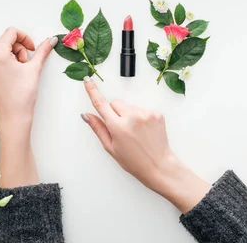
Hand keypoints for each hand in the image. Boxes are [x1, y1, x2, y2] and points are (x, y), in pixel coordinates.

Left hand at [0, 28, 56, 187]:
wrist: (13, 115)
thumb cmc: (23, 92)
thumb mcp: (34, 68)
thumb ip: (43, 50)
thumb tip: (52, 39)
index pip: (11, 32)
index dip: (25, 38)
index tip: (32, 50)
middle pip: (5, 41)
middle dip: (19, 49)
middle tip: (26, 64)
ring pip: (0, 50)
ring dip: (13, 56)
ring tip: (20, 71)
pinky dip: (5, 63)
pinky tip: (13, 75)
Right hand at [81, 78, 210, 213]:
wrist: (159, 166)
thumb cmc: (134, 161)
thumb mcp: (111, 148)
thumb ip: (98, 128)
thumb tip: (87, 115)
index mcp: (118, 127)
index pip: (101, 104)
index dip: (93, 91)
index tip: (88, 81)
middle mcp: (132, 117)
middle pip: (115, 103)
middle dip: (115, 112)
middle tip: (121, 129)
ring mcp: (146, 114)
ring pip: (129, 106)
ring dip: (129, 115)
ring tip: (135, 132)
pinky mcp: (156, 113)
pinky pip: (142, 109)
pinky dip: (141, 117)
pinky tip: (144, 130)